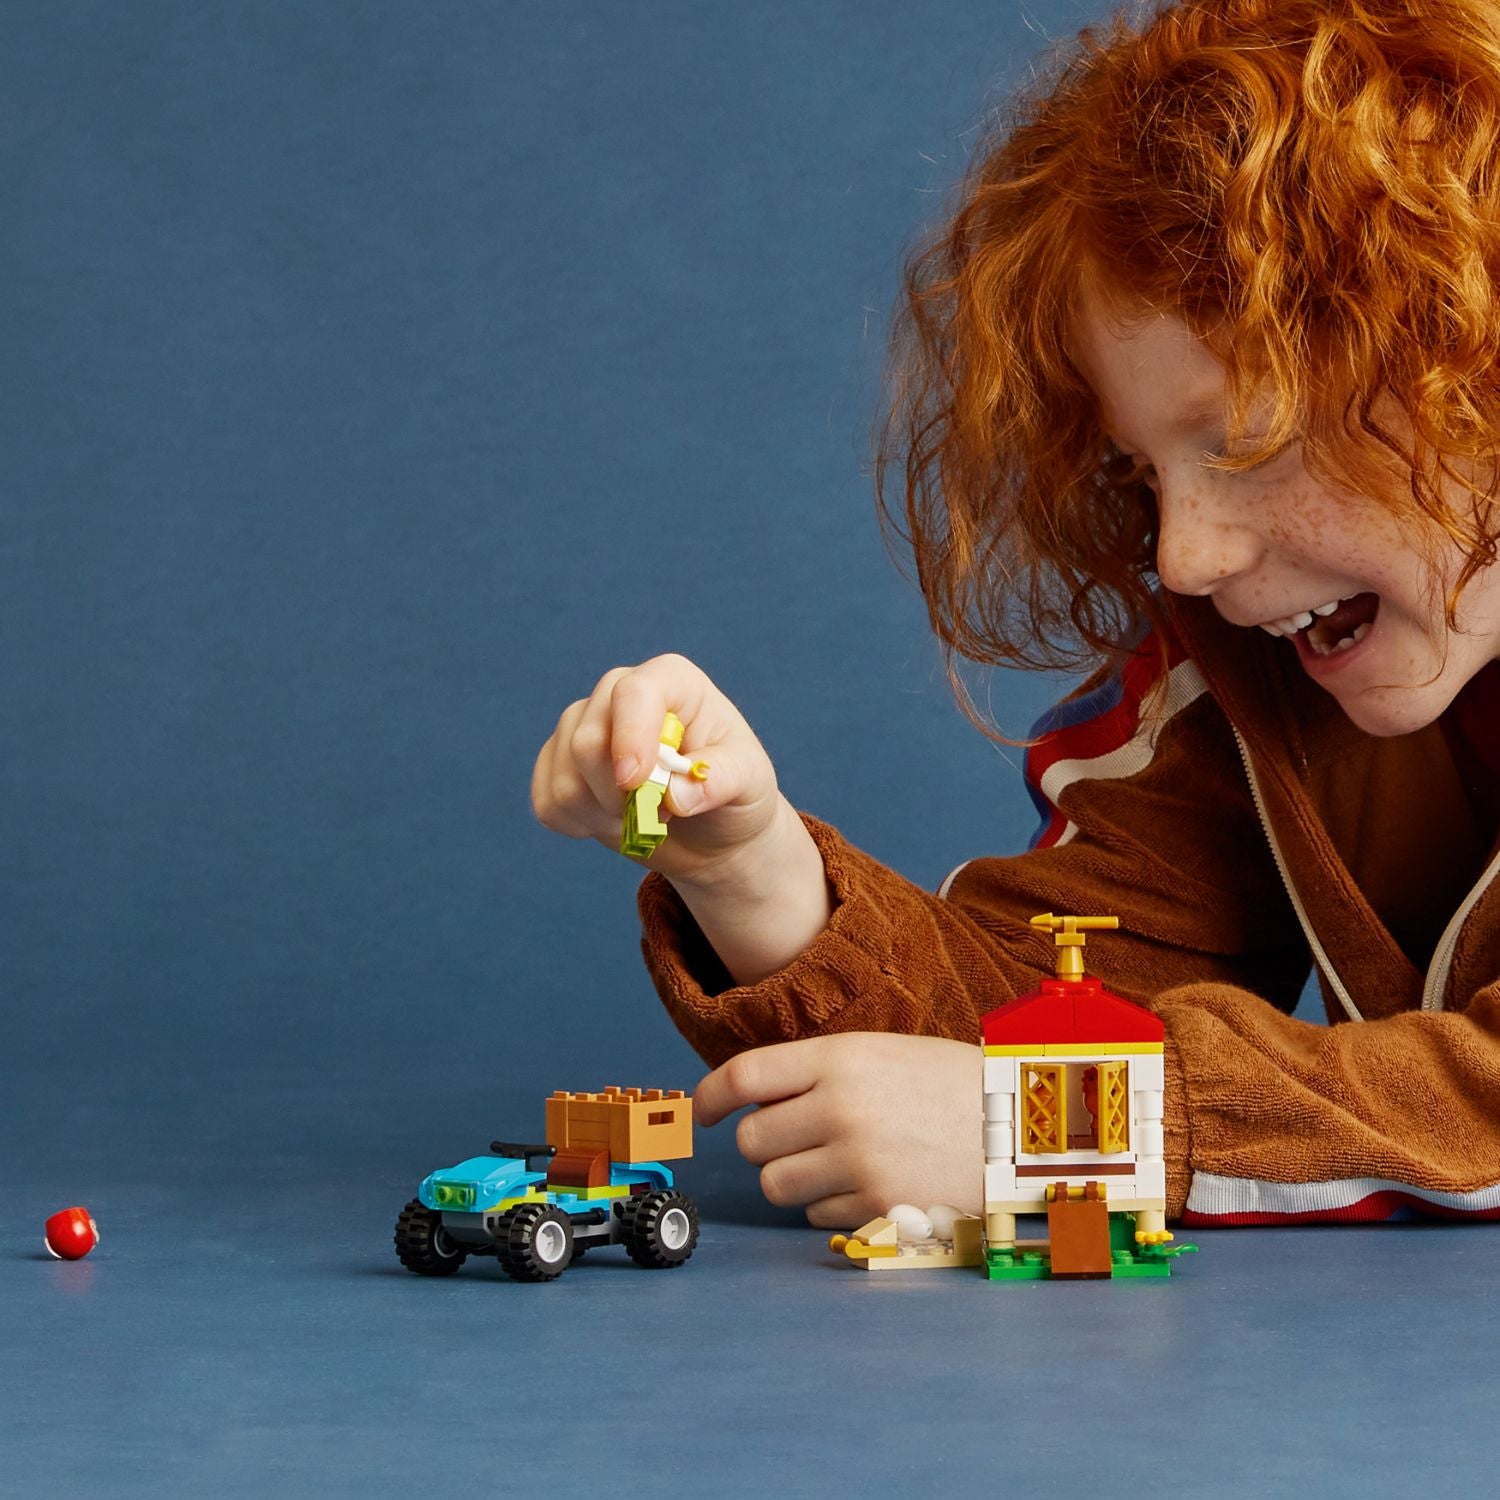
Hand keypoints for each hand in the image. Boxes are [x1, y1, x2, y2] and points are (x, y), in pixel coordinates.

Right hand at [531, 653, 782, 887]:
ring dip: (605, 817)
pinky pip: (547, 801)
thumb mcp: (750, 782)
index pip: (633, 694)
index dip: (630, 738)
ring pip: (565, 778)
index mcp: (671, 681)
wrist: (712, 831)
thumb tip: (677, 795)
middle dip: (622, 796)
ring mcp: (583, 726)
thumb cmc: (735, 793)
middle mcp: (618, 694)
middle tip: (664, 814)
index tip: (636, 784)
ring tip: (644, 818)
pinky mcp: (559, 763)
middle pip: (586, 741)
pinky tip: (613, 822)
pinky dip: (580, 826)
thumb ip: (721, 779)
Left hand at [694, 1033, 981, 1227]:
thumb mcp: (879, 1054)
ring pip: (775, 1185)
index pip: (745, 1075)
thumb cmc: (946, 1084)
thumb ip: (817, 1073)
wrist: (1017, 1125)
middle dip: (766, 1143)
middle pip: (752, 1141)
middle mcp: (841, 1108)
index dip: (710, 1096)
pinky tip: (868, 1180)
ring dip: (793, 1177)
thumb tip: (750, 1100)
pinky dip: (831, 1203)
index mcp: (840, 1058)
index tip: (703, 1112)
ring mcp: (858, 1161)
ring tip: (835, 1160)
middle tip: (798, 1136)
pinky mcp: (877, 1206)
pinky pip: (816, 1214)